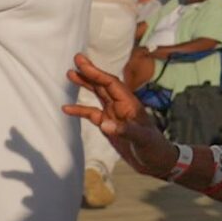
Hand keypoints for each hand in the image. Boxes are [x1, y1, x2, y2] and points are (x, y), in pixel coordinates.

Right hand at [65, 55, 181, 179]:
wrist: (155, 162)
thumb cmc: (153, 148)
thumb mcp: (142, 139)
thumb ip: (126, 131)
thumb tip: (105, 124)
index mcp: (129, 103)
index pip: (111, 83)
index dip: (97, 73)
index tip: (83, 64)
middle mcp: (121, 105)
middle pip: (103, 85)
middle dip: (90, 72)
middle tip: (76, 59)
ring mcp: (114, 114)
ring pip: (97, 95)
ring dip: (85, 85)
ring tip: (70, 74)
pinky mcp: (109, 126)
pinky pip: (92, 114)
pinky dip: (80, 110)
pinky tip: (66, 108)